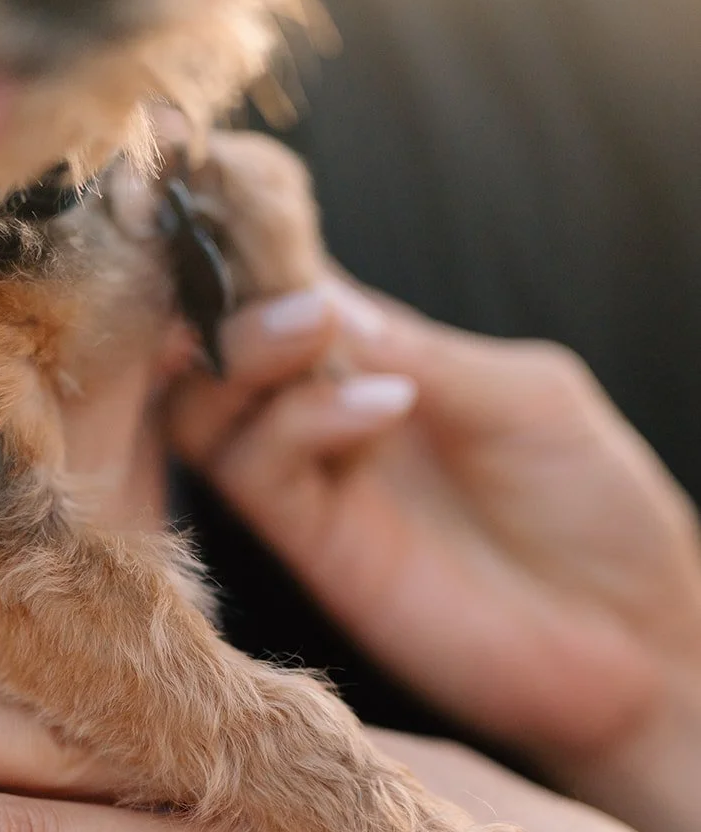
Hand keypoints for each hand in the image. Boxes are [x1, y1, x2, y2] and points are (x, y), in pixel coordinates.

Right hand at [169, 283, 700, 831]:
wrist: (629, 643)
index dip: (249, 238)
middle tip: (286, 288)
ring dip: (247, 354)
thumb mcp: (529, 396)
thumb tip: (319, 296)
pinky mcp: (317, 550)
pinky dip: (297, 421)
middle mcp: (331, 417)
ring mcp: (318, 484)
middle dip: (227, 300)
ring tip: (324, 334)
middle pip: (215, 345)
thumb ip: (425, 350)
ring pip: (202, 409)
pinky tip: (384, 406)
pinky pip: (254, 473)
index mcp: (384, 357)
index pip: (284, 283)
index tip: (232, 188)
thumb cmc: (597, 508)